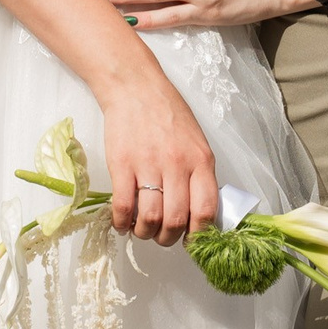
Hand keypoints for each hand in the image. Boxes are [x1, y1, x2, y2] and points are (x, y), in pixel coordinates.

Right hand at [95, 73, 218, 245]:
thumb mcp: (196, 141)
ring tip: (141, 228)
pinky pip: (123, 206)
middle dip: (168, 238)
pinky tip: (123, 221)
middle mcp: (177, 164)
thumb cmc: (167, 113)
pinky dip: (122, 222)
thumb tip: (197, 214)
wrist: (135, 87)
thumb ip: (199, 175)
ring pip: (150, 218)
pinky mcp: (122, 164)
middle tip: (161, 236)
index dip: (198, 235)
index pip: (206, 211)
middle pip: (175, 221)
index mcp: (201, 160)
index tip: (189, 240)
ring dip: (145, 232)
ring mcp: (148, 164)